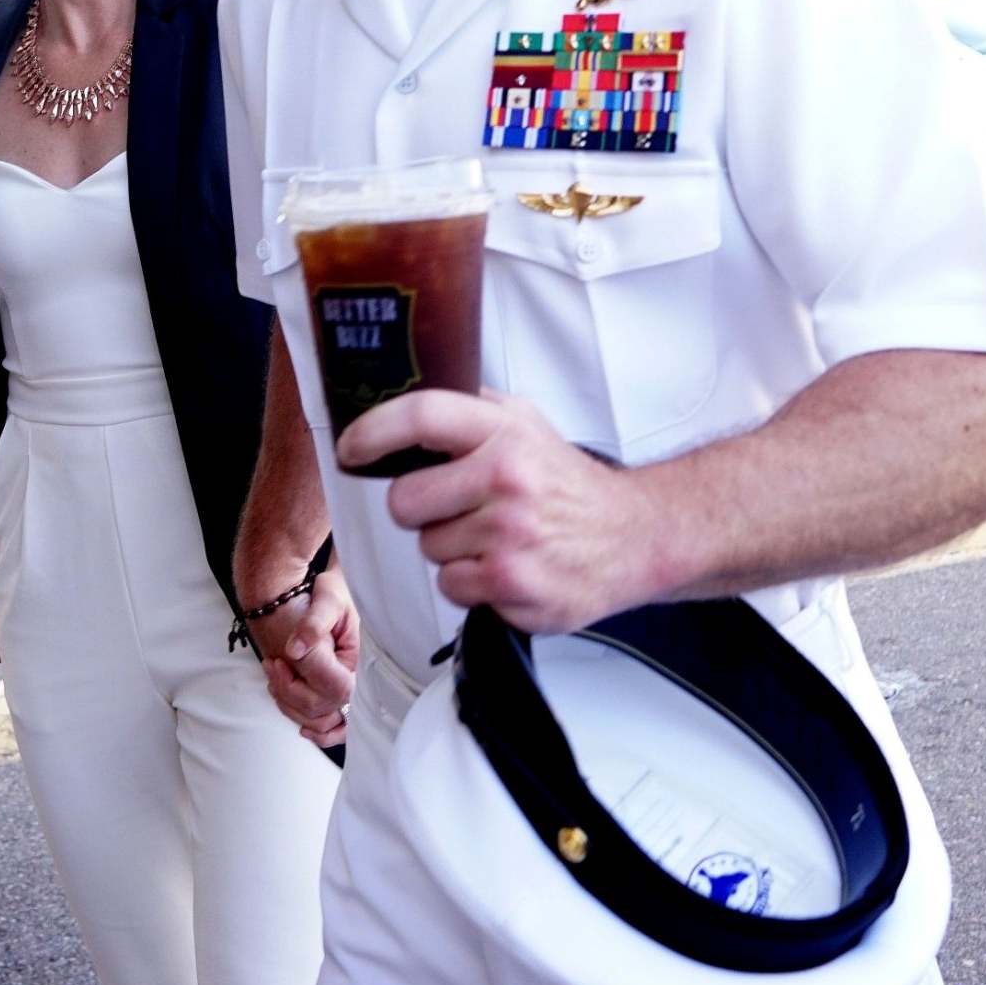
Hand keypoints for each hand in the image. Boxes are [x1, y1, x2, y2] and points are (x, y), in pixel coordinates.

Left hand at [245, 564, 356, 747]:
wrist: (324, 592)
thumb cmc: (330, 592)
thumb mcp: (327, 598)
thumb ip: (313, 625)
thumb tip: (295, 651)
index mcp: (358, 658)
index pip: (336, 688)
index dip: (304, 682)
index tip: (282, 659)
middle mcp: (354, 679)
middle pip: (321, 709)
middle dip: (289, 691)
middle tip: (272, 663)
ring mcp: (342, 690)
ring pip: (316, 720)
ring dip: (289, 704)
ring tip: (276, 674)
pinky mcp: (331, 695)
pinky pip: (325, 725)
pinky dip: (307, 724)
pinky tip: (298, 720)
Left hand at [339, 390, 658, 634]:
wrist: (633, 537)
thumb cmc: (567, 483)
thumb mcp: (526, 424)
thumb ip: (471, 408)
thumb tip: (401, 398)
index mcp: (505, 434)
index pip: (420, 415)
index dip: (372, 431)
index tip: (351, 448)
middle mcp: (507, 480)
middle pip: (404, 501)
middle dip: (419, 508)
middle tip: (456, 506)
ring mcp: (510, 537)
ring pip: (427, 548)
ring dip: (451, 547)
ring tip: (493, 537)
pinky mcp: (513, 586)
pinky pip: (451, 586)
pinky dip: (470, 583)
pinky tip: (504, 566)